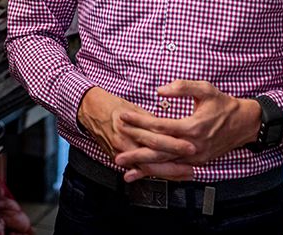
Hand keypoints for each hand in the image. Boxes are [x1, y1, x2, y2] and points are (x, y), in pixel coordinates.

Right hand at [76, 87, 194, 170]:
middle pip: (152, 158)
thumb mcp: (133, 108)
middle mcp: (125, 142)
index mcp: (130, 126)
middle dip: (174, 165)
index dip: (174, 145)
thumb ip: (151, 121)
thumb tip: (169, 127)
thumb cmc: (112, 106)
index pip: (156, 139)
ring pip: (146, 168)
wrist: (90, 110)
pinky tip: (167, 176)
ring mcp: (120, 152)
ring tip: (184, 174)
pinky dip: (153, 174)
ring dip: (167, 173)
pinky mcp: (117, 158)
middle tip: (192, 168)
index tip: (190, 146)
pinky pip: (138, 169)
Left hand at [114, 80, 261, 181]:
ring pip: (165, 165)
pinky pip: (174, 170)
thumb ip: (182, 86)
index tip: (122, 117)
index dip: (139, 121)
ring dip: (143, 167)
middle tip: (115, 148)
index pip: (159, 126)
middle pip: (158, 150)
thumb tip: (160, 90)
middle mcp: (193, 145)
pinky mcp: (197, 163)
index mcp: (193, 126)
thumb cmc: (223, 104)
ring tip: (124, 168)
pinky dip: (158, 173)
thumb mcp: (205, 89)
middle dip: (135, 149)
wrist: (245, 124)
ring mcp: (195, 157)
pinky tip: (144, 175)